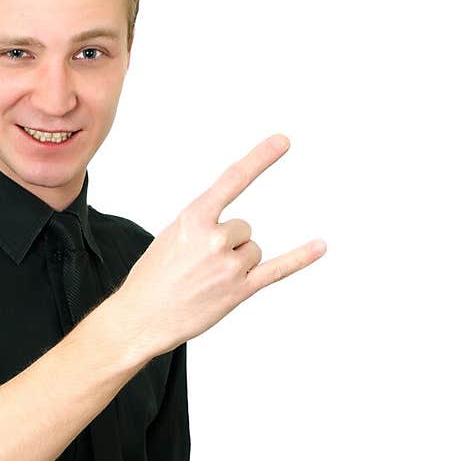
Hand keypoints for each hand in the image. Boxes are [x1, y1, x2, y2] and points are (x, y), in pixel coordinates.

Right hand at [116, 134, 325, 359]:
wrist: (139, 319)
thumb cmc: (151, 280)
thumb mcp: (170, 238)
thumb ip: (201, 226)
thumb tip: (232, 233)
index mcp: (193, 219)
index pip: (232, 180)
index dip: (260, 159)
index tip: (283, 141)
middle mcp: (213, 238)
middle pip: (244, 229)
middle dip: (227, 246)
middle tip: (199, 267)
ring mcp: (228, 266)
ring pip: (253, 251)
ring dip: (236, 266)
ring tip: (207, 282)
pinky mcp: (239, 291)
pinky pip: (277, 269)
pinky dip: (300, 257)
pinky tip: (320, 246)